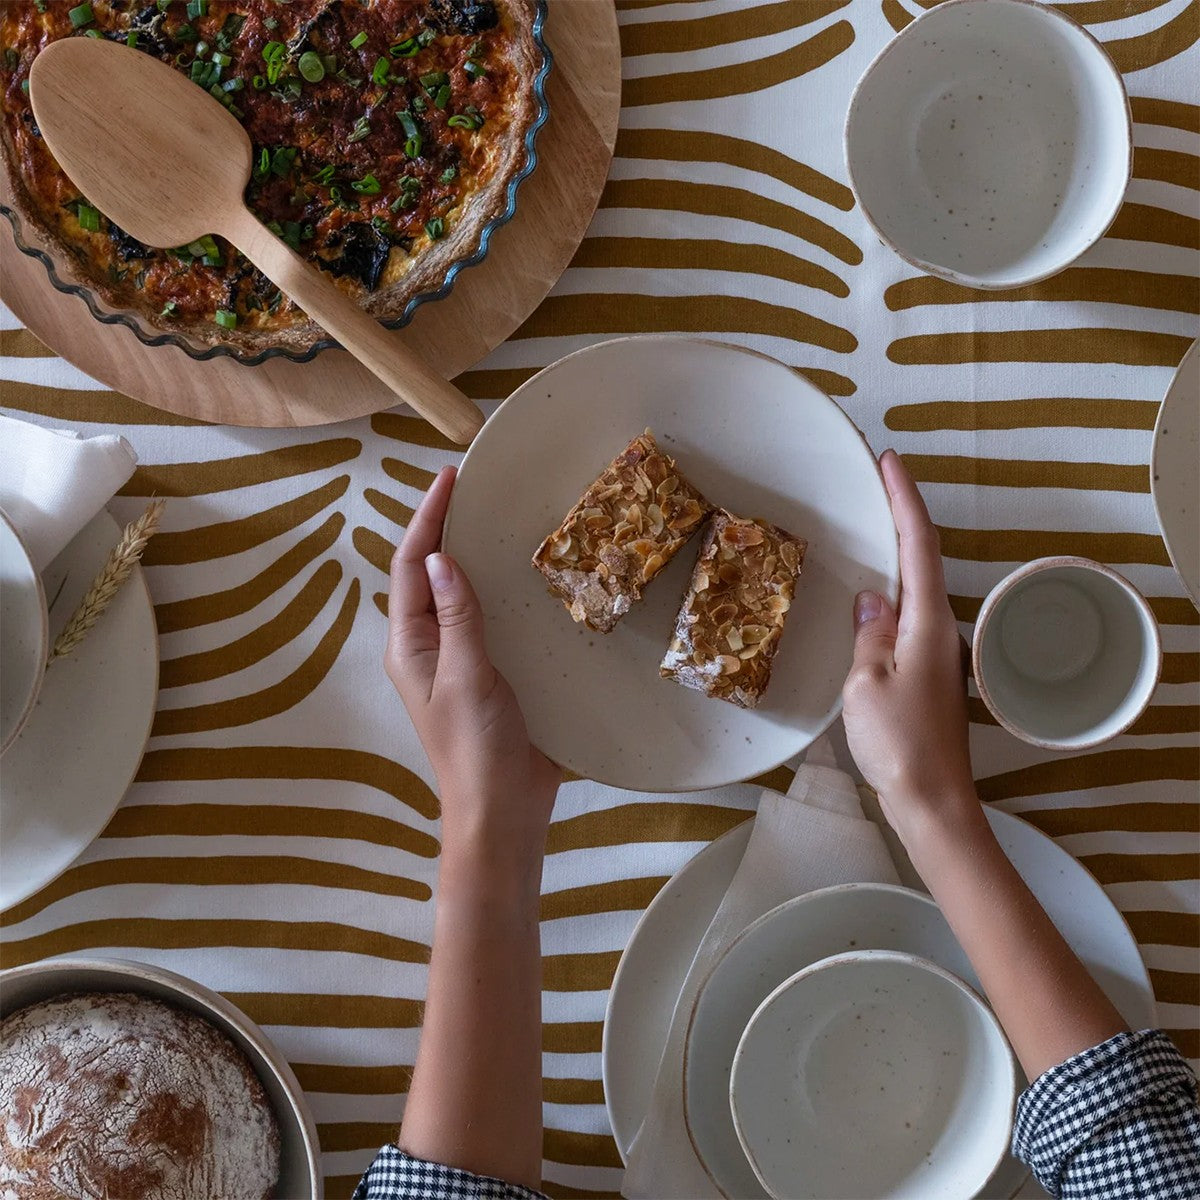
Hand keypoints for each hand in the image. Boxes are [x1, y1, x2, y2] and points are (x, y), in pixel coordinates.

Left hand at [385, 467, 560, 856]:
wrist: (503, 809)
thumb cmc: (475, 748)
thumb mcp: (466, 677)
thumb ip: (457, 617)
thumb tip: (441, 558)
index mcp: (410, 645)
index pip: (411, 568)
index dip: (427, 521)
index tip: (448, 479)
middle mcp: (430, 647)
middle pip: (431, 575)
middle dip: (446, 530)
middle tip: (474, 488)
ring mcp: (461, 660)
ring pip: (461, 595)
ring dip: (475, 557)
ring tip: (499, 519)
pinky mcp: (493, 674)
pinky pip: (492, 620)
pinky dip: (503, 591)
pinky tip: (528, 578)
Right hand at [841, 450, 977, 843]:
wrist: (932, 802)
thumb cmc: (898, 743)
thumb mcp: (867, 682)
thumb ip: (869, 635)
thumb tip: (871, 600)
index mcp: (925, 623)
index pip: (918, 545)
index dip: (904, 500)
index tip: (889, 461)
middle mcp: (938, 631)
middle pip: (922, 560)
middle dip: (901, 518)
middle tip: (874, 483)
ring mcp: (935, 654)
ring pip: (915, 591)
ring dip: (895, 556)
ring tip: (867, 529)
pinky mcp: (926, 676)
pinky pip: (907, 619)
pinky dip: (891, 595)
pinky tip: (870, 599)